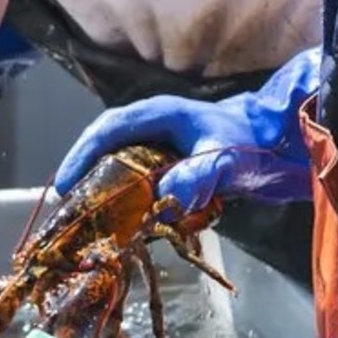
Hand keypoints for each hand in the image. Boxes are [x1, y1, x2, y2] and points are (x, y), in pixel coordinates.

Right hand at [53, 46, 320, 210]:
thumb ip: (197, 178)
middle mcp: (149, 127)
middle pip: (102, 148)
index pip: (107, 131)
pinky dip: (121, 201)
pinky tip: (117, 222)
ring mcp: (154, 145)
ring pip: (114, 165)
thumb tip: (163, 205)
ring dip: (99, 192)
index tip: (64, 185)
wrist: (273, 141)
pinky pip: (132, 180)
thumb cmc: (247, 142)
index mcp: (157, 115)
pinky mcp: (162, 164)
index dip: (81, 156)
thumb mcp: (223, 159)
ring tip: (84, 220)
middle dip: (82, 178)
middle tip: (66, 210)